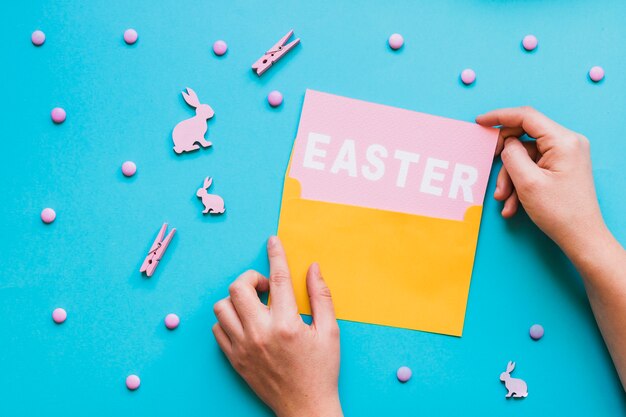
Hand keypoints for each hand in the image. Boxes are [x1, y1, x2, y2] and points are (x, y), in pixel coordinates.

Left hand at [212, 236, 342, 416]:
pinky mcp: (234, 359)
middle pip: (239, 287)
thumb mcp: (330, 331)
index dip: (276, 254)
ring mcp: (244, 347)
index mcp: (287, 324)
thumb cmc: (321, 370)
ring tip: (254, 306)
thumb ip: (321, 296)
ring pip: (222, 306)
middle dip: (252, 278)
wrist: (305, 407)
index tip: (272, 241)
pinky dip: (229, 320)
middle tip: (266, 288)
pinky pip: (218, 329)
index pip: (278, 278)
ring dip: (237, 299)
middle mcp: (261, 333)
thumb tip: (313, 268)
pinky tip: (246, 323)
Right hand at [476, 106, 607, 256]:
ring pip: (525, 156)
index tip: (480, 122)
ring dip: (511, 178)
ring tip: (506, 200)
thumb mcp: (527, 182)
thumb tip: (506, 143)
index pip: (527, 116)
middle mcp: (567, 143)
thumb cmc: (559, 212)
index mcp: (563, 141)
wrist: (581, 237)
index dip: (500, 116)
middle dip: (505, 159)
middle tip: (493, 171)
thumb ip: (512, 155)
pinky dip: (520, 183)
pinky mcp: (561, 167)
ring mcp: (565, 155)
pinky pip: (532, 167)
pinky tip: (514, 204)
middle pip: (524, 138)